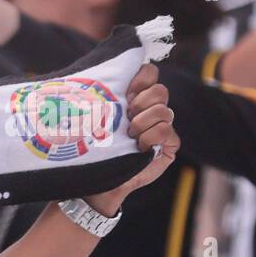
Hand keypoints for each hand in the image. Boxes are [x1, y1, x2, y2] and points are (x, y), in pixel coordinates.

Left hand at [83, 63, 178, 217]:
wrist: (95, 184)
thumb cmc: (90, 150)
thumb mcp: (91, 119)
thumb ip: (98, 96)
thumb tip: (87, 72)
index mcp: (134, 98)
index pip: (149, 73)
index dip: (142, 78)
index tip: (126, 91)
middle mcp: (150, 110)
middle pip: (159, 90)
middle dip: (140, 102)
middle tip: (126, 116)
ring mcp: (162, 128)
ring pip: (163, 109)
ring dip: (141, 122)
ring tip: (129, 135)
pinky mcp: (169, 146)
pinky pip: (166, 130)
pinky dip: (150, 137)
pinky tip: (139, 146)